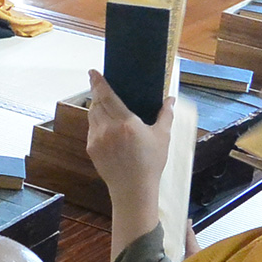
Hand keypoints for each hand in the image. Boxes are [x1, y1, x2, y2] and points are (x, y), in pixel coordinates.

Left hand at [85, 72, 173, 248]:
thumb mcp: (163, 137)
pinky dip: (96, 122)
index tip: (93, 72)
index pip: (107, 96)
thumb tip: (171, 99)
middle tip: (99, 83)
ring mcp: (97, 139)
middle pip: (97, 103)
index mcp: (126, 123)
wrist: (133, 189)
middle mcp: (108, 129)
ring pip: (92, 115)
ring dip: (96, 106)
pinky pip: (91, 128)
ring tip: (103, 101)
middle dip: (97, 91)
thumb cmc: (151, 163)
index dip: (98, 82)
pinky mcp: (91, 148)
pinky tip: (104, 122)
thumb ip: (166, 115)